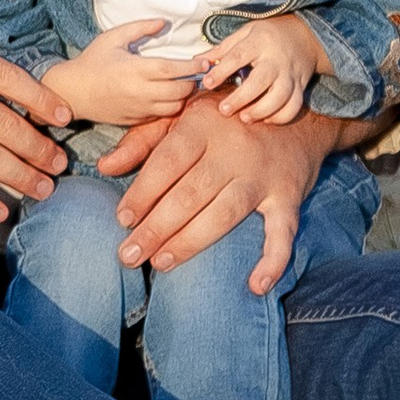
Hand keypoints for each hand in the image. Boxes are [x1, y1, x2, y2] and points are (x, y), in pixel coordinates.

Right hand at [47, 19, 204, 126]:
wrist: (73, 92)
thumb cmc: (92, 62)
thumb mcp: (112, 38)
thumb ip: (139, 28)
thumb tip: (163, 22)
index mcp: (135, 69)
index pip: (174, 69)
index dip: (192, 66)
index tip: (203, 61)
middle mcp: (140, 91)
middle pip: (180, 90)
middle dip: (191, 81)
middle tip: (192, 73)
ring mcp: (139, 108)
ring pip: (175, 106)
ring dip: (182, 96)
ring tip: (180, 84)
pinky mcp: (137, 120)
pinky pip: (162, 115)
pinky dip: (169, 106)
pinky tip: (165, 95)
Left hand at [96, 92, 334, 290]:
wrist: (294, 114)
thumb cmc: (222, 119)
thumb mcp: (180, 115)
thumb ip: (141, 141)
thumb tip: (104, 167)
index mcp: (202, 127)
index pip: (167, 163)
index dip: (143, 192)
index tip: (122, 219)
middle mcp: (234, 151)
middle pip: (191, 194)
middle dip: (156, 228)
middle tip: (129, 255)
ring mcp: (263, 176)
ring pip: (225, 213)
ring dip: (191, 242)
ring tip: (161, 263)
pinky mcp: (289, 196)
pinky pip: (283, 231)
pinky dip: (274, 260)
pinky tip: (256, 285)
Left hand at [201, 13, 328, 124]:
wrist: (304, 36)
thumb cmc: (267, 35)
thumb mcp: (245, 33)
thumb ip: (223, 48)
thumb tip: (198, 61)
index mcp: (259, 42)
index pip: (238, 56)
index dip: (222, 70)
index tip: (207, 83)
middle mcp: (276, 59)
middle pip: (261, 81)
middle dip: (242, 98)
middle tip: (224, 109)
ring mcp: (290, 74)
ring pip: (280, 96)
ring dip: (262, 110)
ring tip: (244, 118)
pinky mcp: (300, 86)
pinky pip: (295, 105)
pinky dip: (282, 116)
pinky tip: (266, 119)